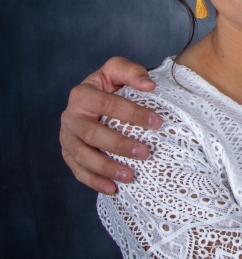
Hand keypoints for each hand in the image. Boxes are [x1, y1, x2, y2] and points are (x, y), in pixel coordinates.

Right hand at [59, 57, 161, 193]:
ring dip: (106, 168)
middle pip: (93, 134)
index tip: (157, 123)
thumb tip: (149, 85)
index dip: (133, 113)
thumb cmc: (111, 85)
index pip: (108, 104)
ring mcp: (67, 137)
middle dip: (119, 144)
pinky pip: (78, 171)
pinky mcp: (68, 154)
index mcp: (82, 94)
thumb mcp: (118, 70)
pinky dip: (94, 182)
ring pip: (83, 156)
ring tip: (130, 175)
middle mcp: (71, 117)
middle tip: (145, 152)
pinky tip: (113, 189)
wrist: (97, 100)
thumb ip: (132, 71)